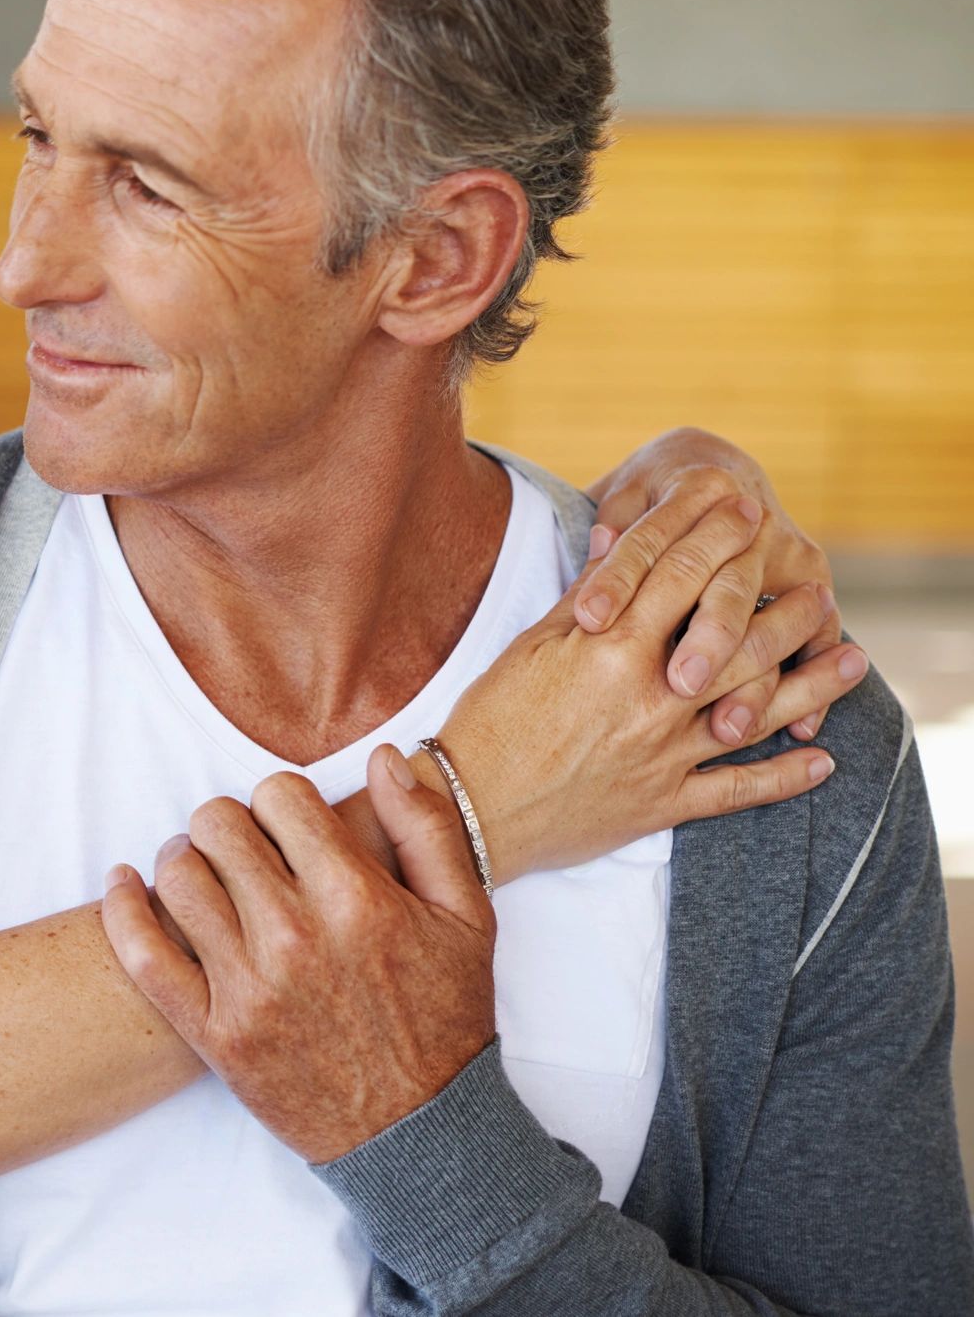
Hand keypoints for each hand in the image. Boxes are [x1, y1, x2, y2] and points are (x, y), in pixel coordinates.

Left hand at [101, 751, 494, 1164]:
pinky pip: (140, 954)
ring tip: (201, 871)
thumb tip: (382, 756)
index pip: (278, 795)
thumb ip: (428, 827)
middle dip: (229, 825)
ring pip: (177, 876)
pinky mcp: (212, 1032)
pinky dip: (121, 908)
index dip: (281, 800)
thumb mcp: (468, 918)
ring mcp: (248, 987)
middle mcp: (296, 937)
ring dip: (183, 860)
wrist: (421, 1134)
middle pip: (218, 825)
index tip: (288, 827)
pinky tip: (125, 884)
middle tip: (242, 848)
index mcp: (357, 899)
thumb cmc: (446, 1019)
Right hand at [437, 493, 861, 877]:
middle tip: (819, 586)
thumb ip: (584, 600)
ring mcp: (665, 753)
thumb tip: (617, 544)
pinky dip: (785, 776)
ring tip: (854, 659)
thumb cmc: (490, 720)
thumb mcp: (530, 647)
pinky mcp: (664, 802)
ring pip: (757, 712)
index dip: (717, 540)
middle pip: (738, 641)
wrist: (469, 809)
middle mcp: (651, 697)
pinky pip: (739, 790)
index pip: (680, 578)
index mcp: (612, 648)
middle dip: (785, 609)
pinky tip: (822, 761)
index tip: (748, 513)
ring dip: (812, 685)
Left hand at [584, 428, 847, 744]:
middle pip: (726, 587)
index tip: (589, 620)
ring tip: (726, 728)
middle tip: (678, 684)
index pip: (652, 540)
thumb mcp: (627, 494)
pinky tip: (800, 730)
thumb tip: (599, 540)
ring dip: (755, 680)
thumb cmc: (654, 492)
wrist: (720, 478)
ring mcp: (789, 555)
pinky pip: (821, 639)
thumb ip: (615, 522)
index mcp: (698, 489)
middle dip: (705, 640)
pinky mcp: (813, 586)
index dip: (619, 579)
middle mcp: (753, 523)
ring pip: (775, 622)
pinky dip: (817, 686)